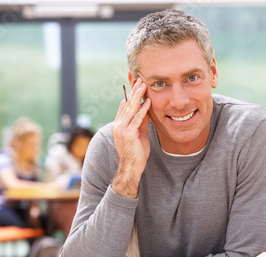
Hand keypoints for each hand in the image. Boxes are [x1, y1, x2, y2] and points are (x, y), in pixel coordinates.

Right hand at [111, 78, 151, 197]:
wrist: (131, 168)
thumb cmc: (136, 152)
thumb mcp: (140, 133)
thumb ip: (141, 121)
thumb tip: (146, 108)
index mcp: (118, 124)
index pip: (124, 105)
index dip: (131, 94)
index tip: (138, 84)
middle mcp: (117, 125)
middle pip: (127, 104)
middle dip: (134, 91)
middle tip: (141, 79)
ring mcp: (121, 129)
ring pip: (130, 109)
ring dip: (138, 96)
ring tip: (144, 86)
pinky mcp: (128, 134)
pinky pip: (136, 119)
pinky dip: (143, 110)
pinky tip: (148, 102)